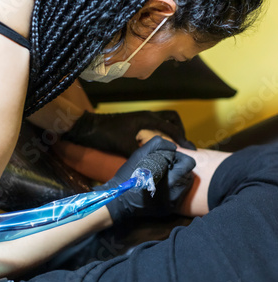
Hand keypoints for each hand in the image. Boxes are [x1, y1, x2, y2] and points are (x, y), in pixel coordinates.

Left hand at [62, 110, 195, 157]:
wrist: (88, 128)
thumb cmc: (106, 135)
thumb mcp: (124, 146)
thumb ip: (142, 155)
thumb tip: (156, 166)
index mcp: (148, 119)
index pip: (172, 127)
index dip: (183, 139)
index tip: (191, 150)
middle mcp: (147, 116)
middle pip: (171, 119)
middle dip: (179, 131)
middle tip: (182, 146)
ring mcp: (141, 118)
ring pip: (162, 122)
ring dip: (170, 132)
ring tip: (173, 147)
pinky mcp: (135, 123)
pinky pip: (154, 126)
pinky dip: (161, 134)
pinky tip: (158, 147)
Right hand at [94, 136, 195, 223]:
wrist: (118, 200)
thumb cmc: (128, 175)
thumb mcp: (139, 154)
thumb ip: (158, 145)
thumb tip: (174, 147)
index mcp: (170, 179)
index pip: (189, 164)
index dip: (180, 157)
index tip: (169, 158)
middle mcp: (174, 194)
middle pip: (189, 174)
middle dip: (179, 168)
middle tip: (165, 167)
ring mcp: (172, 203)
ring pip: (185, 185)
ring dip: (178, 178)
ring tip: (163, 176)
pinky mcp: (169, 209)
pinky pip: (179, 195)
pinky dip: (173, 188)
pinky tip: (161, 186)